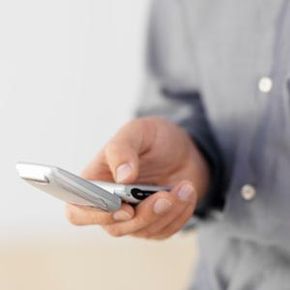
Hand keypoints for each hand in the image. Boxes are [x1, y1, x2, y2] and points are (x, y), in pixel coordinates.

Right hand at [66, 117, 209, 239]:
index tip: (123, 206)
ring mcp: (133, 216)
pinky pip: (165, 230)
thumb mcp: (137, 131)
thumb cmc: (154, 138)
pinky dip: (179, 214)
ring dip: (167, 211)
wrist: (183, 149)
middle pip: (115, 227)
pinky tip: (187, 192)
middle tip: (164, 196)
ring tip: (184, 186)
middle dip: (144, 214)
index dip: (95, 215)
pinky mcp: (154, 222)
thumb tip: (122, 177)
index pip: (79, 210)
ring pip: (143, 231)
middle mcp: (110, 204)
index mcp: (96, 182)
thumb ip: (122, 149)